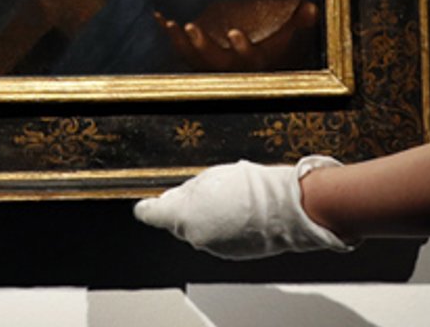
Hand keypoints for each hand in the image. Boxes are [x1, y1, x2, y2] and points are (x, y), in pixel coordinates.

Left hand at [134, 157, 353, 258]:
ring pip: (200, 230)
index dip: (147, 207)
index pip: (151, 214)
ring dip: (207, 217)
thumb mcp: (211, 175)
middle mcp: (195, 237)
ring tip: (229, 198)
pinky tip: (240, 212)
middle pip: (178, 222)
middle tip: (204, 191)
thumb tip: (177, 197)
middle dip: (186, 208)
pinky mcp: (233, 253)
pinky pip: (220, 238)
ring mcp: (215, 247)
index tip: (143, 205)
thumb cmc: (252, 187)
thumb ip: (187, 190)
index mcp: (184, 216)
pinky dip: (224, 227)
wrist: (286, 207)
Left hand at [157, 0, 319, 71]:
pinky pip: (181, 50)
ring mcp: (213, 66)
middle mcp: (232, 69)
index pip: (250, 60)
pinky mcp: (199, 59)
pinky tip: (158, 16)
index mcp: (256, 63)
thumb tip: (313, 8)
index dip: (243, 48)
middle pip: (214, 63)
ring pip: (193, 60)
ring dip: (180, 43)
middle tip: (190, 26)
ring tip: (170, 23)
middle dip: (201, 46)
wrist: (261, 69)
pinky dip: (169, 35)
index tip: (235, 32)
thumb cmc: (280, 49)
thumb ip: (301, 23)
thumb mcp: (293, 38)